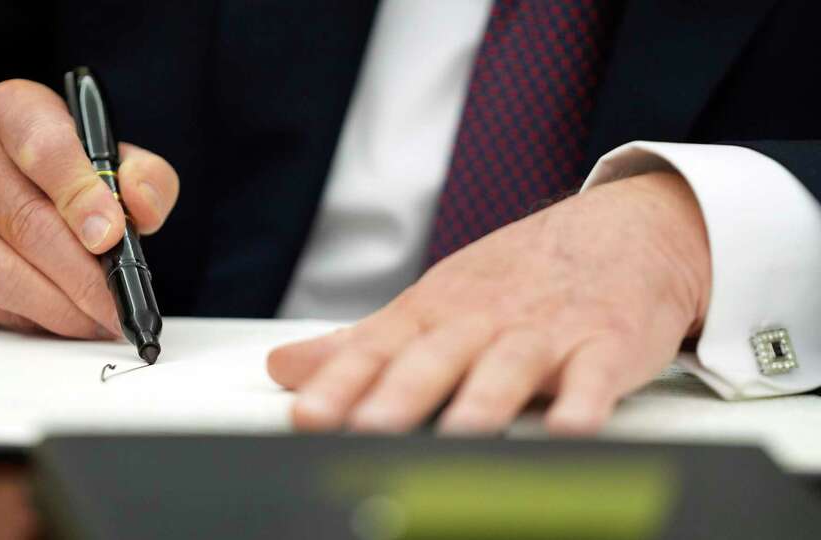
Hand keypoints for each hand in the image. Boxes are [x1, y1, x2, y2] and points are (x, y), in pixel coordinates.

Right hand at [0, 80, 178, 337]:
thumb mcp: (115, 159)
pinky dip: (36, 320)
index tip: (112, 236)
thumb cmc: (67, 171)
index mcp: (13, 114)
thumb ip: (145, 178)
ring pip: (2, 273)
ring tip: (101, 319)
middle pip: (26, 224)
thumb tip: (141, 207)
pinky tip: (67, 319)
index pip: (44, 150)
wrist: (1, 184)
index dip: (81, 196)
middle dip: (83, 276)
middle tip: (120, 304)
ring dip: (62, 308)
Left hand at [268, 172, 710, 434]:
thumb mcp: (431, 302)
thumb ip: (360, 344)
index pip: (376, 350)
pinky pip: (594, 377)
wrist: (622, 230)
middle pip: (434, 359)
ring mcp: (544, 330)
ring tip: (461, 438)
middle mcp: (482, 320)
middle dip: (398, 397)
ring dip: (483, 402)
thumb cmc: (515, 278)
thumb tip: (281, 367)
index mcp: (433, 312)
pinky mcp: (605, 344)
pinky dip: (584, 403)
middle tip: (366, 432)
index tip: (306, 418)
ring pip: (507, 367)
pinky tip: (571, 432)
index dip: (339, 385)